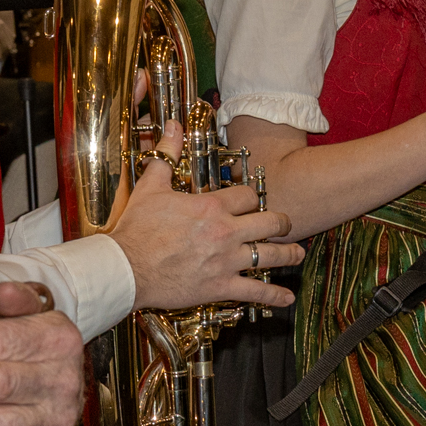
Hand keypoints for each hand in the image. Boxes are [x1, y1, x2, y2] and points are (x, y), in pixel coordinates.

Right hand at [112, 124, 303, 311]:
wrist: (126, 267)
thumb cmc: (136, 230)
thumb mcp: (151, 187)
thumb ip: (167, 156)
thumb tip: (173, 127)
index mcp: (211, 206)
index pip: (247, 195)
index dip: (252, 197)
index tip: (251, 201)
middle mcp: (225, 232)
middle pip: (270, 222)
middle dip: (281, 222)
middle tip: (284, 224)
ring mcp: (226, 260)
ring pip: (270, 255)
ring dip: (289, 254)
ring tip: (298, 253)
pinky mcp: (221, 286)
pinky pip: (255, 292)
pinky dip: (274, 296)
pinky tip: (286, 297)